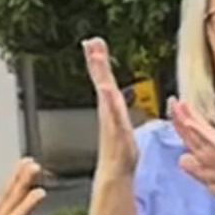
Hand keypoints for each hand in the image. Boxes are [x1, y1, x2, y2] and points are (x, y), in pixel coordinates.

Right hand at [82, 39, 136, 176]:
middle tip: (91, 42)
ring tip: (96, 58)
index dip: (99, 61)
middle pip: (101, 81)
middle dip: (96, 61)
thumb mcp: (123, 123)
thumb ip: (120, 110)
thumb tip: (118, 100)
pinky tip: (106, 89)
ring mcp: (110, 121)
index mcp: (111, 107)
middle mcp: (108, 111)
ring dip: (101, 75)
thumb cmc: (121, 151)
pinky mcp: (116, 132)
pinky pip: (112, 113)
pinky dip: (108, 101)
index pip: (105, 80)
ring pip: (105, 93)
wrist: (117, 172)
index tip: (94, 42)